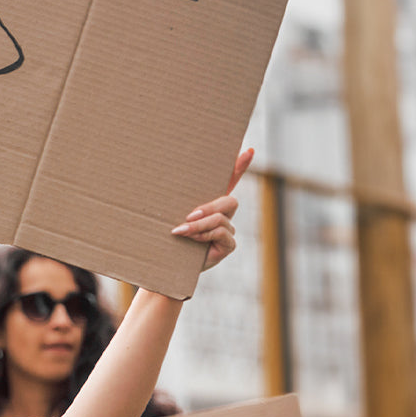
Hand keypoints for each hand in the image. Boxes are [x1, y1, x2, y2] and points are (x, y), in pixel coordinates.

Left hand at [171, 148, 253, 270]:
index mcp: (209, 204)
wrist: (166, 266)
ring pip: (221, 218)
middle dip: (209, 207)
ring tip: (181, 231)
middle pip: (229, 201)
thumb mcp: (171, 216)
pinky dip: (205, 235)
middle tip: (188, 216)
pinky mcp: (228, 245)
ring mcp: (227, 231)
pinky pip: (222, 232)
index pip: (229, 182)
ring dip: (200, 224)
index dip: (240, 167)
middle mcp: (222, 216)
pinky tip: (192, 240)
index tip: (250, 150)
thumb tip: (167, 182)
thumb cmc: (165, 238)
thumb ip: (176, 202)